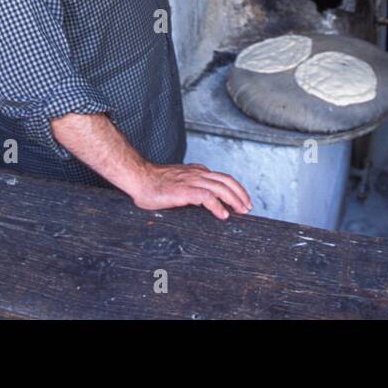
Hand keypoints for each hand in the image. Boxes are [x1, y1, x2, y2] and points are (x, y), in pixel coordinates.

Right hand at [131, 162, 252, 219]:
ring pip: (221, 188)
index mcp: (197, 172)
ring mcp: (192, 181)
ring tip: (241, 211)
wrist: (139, 179)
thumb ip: (190, 187)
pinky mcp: (185, 190)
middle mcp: (197, 174)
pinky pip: (207, 197)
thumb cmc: (154, 184)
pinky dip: (218, 206)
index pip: (222, 178)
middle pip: (227, 181)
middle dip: (240, 194)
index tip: (241, 201)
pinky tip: (223, 215)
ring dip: (234, 200)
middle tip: (248, 208)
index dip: (235, 189)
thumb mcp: (178, 183)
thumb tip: (201, 201)